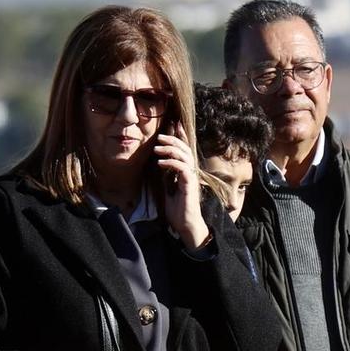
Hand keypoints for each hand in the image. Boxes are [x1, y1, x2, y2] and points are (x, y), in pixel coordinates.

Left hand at [152, 132, 208, 249]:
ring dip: (171, 149)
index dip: (181, 137)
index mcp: (187, 172)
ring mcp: (192, 178)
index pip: (185, 150)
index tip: (174, 125)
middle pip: (186, 149)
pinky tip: (160, 163)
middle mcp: (191, 173)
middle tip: (160, 136)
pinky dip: (171, 163)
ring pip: (185, 156)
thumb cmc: (178, 210)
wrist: (185, 225)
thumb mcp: (168, 189)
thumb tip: (159, 164)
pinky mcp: (190, 185)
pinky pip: (182, 169)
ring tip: (157, 148)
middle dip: (173, 140)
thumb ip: (167, 177)